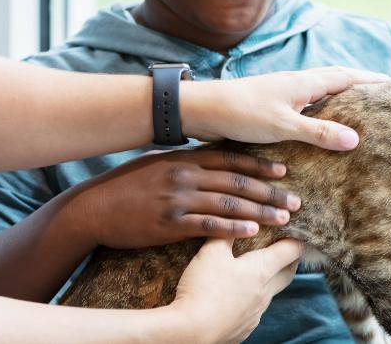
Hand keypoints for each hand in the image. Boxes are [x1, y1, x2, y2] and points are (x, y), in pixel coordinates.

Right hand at [66, 149, 300, 249]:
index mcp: (184, 158)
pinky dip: (233, 229)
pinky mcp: (170, 224)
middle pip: (237, 182)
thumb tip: (213, 159)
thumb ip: (187, 162)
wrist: (95, 208)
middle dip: (270, 191)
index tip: (284, 170)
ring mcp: (178, 199)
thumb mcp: (158, 163)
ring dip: (260, 211)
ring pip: (229, 203)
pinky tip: (252, 232)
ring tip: (283, 218)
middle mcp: (185, 175)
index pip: (231, 158)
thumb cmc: (126, 186)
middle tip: (295, 200)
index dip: (260, 165)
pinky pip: (209, 226)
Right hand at [170, 238, 304, 343]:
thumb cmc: (203, 288)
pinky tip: (236, 294)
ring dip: (269, 279)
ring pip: (271, 292)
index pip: (291, 251)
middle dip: (290, 259)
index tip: (300, 229)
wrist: (191, 332)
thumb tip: (238, 220)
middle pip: (288, 273)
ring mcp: (256, 313)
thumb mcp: (211, 252)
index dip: (298, 238)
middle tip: (287, 247)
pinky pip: (254, 309)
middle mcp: (265, 293)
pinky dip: (252, 297)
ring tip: (257, 269)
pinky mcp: (244, 328)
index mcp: (262, 270)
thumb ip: (226, 233)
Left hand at [183, 67, 388, 150]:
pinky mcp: (274, 106)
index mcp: (305, 83)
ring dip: (343, 100)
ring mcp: (286, 94)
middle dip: (362, 87)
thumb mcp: (284, 126)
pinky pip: (309, 107)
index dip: (372, 80)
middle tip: (385, 100)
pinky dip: (323, 114)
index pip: (348, 77)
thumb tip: (356, 138)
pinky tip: (323, 129)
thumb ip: (318, 133)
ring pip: (323, 94)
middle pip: (338, 81)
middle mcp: (298, 84)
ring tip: (362, 115)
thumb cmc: (242, 114)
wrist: (203, 110)